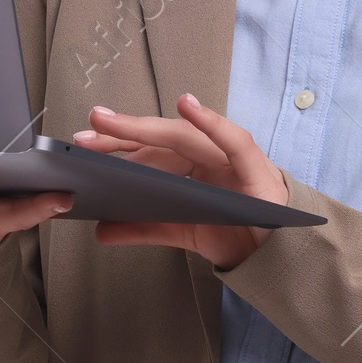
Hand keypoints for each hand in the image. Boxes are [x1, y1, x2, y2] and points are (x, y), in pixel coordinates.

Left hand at [76, 92, 283, 269]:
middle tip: (91, 124)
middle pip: (161, 138)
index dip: (118, 144)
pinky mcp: (255, 167)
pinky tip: (188, 105)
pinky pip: (233, 140)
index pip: (150, 149)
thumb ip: (145, 228)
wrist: (278, 256)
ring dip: (150, 127)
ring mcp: (230, 157)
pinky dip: (212, 122)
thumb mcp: (182, 230)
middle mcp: (209, 154)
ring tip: (117, 122)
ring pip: (186, 136)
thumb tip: (100, 231)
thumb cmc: (235, 231)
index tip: (83, 143)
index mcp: (191, 166)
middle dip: (125, 131)